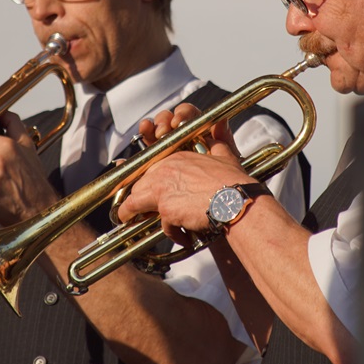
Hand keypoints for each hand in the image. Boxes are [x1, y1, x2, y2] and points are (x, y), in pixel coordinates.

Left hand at [119, 105, 250, 245]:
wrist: (235, 200)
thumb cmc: (233, 181)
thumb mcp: (224, 156)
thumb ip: (217, 143)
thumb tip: (219, 127)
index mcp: (176, 158)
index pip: (150, 169)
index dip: (144, 181)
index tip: (139, 190)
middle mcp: (165, 171)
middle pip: (138, 185)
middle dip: (135, 199)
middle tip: (133, 211)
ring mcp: (163, 191)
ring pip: (135, 204)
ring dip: (132, 214)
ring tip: (129, 221)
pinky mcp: (166, 210)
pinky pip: (163, 227)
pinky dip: (173, 234)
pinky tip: (183, 237)